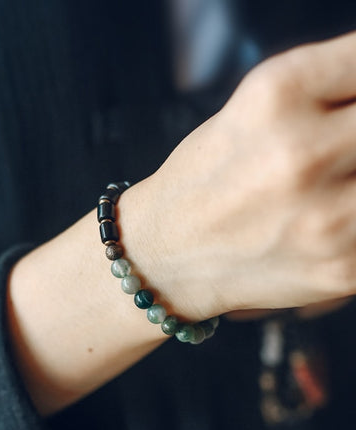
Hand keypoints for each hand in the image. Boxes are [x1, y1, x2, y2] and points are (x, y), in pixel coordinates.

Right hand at [121, 31, 355, 321]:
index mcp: (278, 94)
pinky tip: (329, 223)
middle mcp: (302, 153)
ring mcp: (327, 219)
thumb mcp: (257, 102)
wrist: (167, 255)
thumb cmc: (207, 177)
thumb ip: (333, 83)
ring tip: (332, 186)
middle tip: (335, 153)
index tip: (345, 109)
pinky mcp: (342, 269)